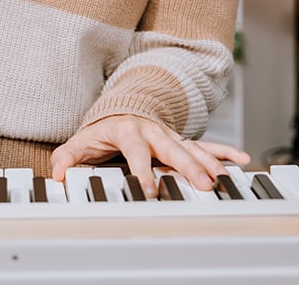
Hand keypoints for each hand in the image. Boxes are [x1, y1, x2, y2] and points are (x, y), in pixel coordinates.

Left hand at [49, 115, 249, 197]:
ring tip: (223, 179)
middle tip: (203, 185)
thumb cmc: (102, 129)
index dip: (142, 171)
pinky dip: (223, 151)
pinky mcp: (180, 139)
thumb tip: (58, 173)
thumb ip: (67, 157)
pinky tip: (240, 160)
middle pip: (172, 149)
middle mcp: (152, 130)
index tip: (150, 189)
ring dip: (209, 163)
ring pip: (192, 148)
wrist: (121, 109)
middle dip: (188, 168)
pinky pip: (205, 144)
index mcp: (128, 130)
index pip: (136, 152)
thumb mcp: (81, 141)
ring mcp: (169, 134)